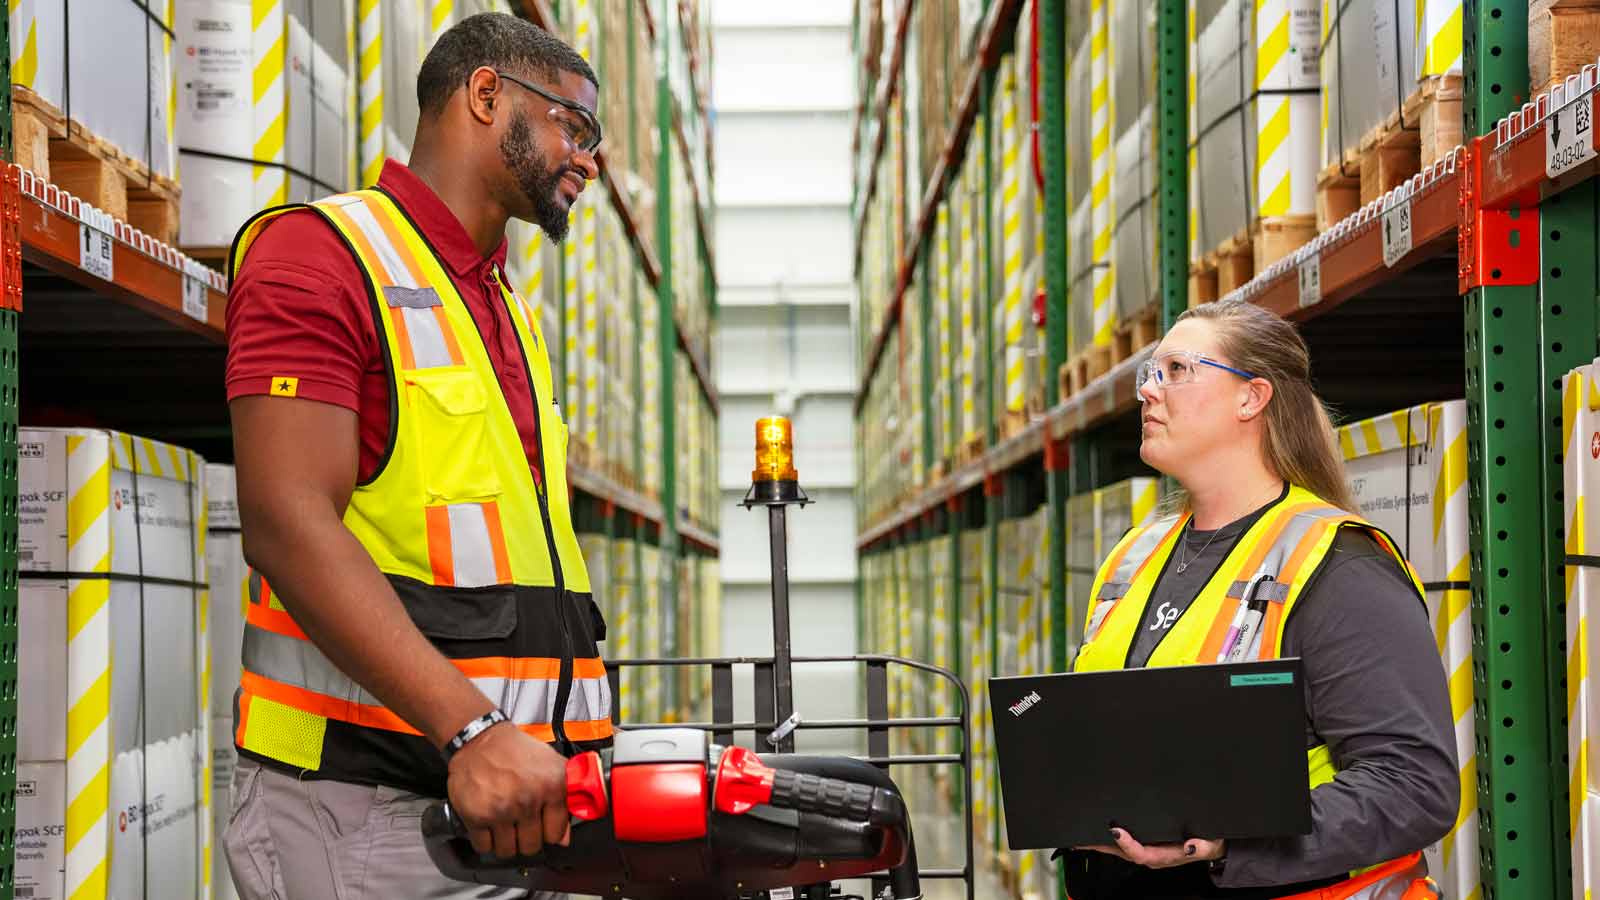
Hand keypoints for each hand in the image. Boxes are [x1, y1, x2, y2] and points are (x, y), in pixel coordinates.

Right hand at [446, 722, 571, 858]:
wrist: (480, 739)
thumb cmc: (515, 751)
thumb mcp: (551, 765)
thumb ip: (565, 799)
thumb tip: (564, 838)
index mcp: (552, 786)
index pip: (555, 834)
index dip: (548, 832)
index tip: (542, 826)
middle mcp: (528, 799)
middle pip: (531, 846)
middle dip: (526, 839)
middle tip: (520, 825)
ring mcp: (501, 809)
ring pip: (508, 851)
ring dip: (506, 842)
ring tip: (504, 825)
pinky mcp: (476, 815)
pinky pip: (484, 847)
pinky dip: (485, 841)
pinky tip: (488, 825)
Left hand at [1078, 828, 1224, 868]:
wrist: (1213, 845)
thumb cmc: (1209, 843)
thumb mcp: (1210, 844)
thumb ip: (1200, 846)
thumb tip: (1189, 846)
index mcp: (1164, 856)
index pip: (1140, 853)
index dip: (1126, 844)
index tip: (1115, 832)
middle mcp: (1153, 855)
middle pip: (1122, 852)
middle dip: (1101, 846)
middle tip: (1081, 838)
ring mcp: (1148, 850)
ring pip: (1120, 849)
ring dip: (1101, 843)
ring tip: (1082, 836)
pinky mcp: (1148, 844)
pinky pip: (1126, 844)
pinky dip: (1111, 840)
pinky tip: (1100, 834)